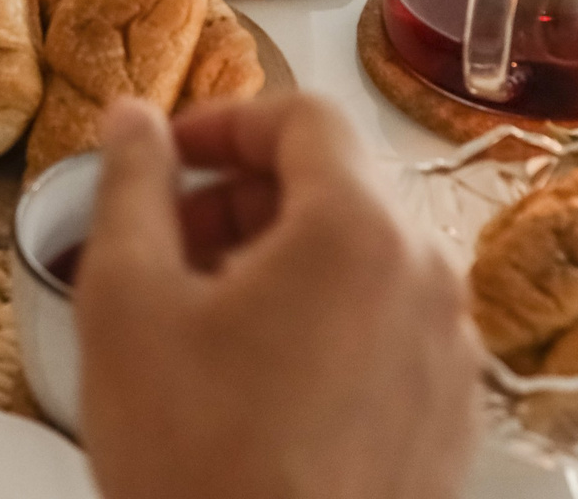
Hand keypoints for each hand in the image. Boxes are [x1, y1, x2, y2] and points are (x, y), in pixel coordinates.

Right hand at [76, 95, 481, 498]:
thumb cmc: (195, 461)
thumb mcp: (126, 303)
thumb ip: (131, 186)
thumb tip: (134, 119)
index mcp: (358, 230)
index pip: (306, 117)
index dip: (226, 120)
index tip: (168, 156)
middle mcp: (428, 278)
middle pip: (340, 187)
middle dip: (246, 197)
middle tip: (169, 243)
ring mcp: (452, 355)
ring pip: (365, 261)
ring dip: (283, 261)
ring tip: (203, 321)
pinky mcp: (451, 421)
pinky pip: (390, 331)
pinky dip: (327, 324)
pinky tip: (257, 382)